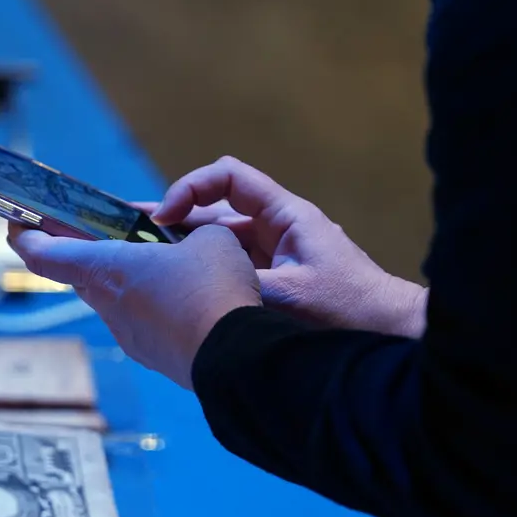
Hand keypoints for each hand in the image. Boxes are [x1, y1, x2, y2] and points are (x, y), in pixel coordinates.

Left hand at [8, 223, 259, 388]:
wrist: (236, 357)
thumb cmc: (212, 290)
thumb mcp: (210, 240)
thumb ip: (190, 235)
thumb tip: (192, 245)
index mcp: (106, 268)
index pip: (43, 255)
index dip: (26, 237)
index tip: (19, 226)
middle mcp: (107, 304)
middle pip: (80, 275)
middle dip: (88, 254)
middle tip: (105, 236)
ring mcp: (127, 334)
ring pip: (113, 299)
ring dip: (126, 281)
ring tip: (162, 265)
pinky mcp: (150, 354)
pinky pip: (141, 322)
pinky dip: (152, 307)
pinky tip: (184, 299)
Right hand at [150, 156, 426, 337]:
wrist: (395, 337)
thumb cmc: (352, 311)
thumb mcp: (288, 297)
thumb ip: (239, 285)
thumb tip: (190, 285)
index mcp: (284, 216)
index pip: (227, 179)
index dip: (191, 190)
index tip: (164, 218)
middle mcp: (276, 231)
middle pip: (214, 213)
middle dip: (169, 219)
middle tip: (122, 227)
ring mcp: (275, 259)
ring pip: (217, 246)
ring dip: (180, 250)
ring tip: (134, 257)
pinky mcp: (274, 286)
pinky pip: (228, 273)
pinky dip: (200, 276)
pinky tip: (170, 290)